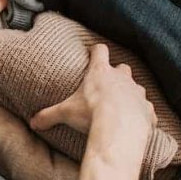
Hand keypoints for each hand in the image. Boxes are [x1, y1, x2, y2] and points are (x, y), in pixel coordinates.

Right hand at [30, 44, 155, 153]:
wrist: (120, 128)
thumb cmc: (92, 114)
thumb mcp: (66, 113)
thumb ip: (49, 115)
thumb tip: (32, 122)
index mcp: (100, 72)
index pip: (100, 51)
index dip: (97, 51)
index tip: (94, 53)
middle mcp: (122, 78)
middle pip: (123, 67)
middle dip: (117, 74)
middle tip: (108, 84)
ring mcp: (137, 92)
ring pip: (137, 87)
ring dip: (131, 93)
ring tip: (123, 106)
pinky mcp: (147, 109)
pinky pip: (147, 108)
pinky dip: (142, 113)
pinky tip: (136, 121)